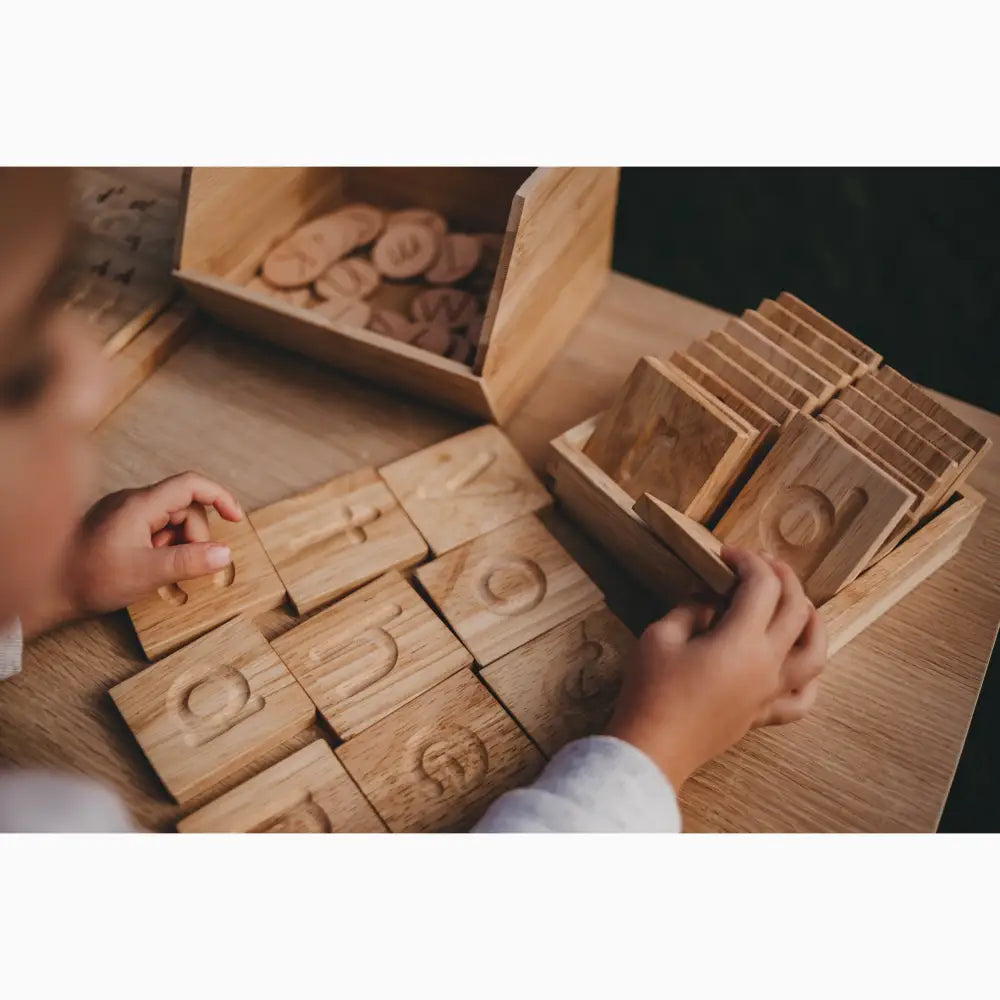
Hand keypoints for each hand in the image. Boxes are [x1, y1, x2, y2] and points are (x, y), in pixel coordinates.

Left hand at [23, 472, 242, 636]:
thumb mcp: (146, 573)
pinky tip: (148, 566)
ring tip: (159, 569)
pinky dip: (162, 547)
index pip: (191, 485)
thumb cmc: (87, 578)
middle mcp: (133, 502)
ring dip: (177, 544)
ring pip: (171, 520)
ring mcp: (125, 513)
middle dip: (194, 536)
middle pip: (184, 508)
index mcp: (140, 505)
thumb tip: (225, 553)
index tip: (236, 518)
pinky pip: (155, 528)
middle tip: (183, 566)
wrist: (45, 589)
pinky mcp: (119, 525)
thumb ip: (188, 562)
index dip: (220, 497)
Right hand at [605, 546, 826, 789]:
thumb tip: (710, 599)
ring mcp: (770, 693)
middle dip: (781, 577)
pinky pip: (803, 698)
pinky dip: (810, 677)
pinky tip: (798, 662)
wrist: (651, 747)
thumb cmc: (651, 690)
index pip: (762, 586)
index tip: (727, 555)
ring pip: (816, 652)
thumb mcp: (660, 635)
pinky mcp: (763, 715)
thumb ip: (691, 608)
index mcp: (742, 641)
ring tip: (798, 604)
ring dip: (812, 620)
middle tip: (758, 565)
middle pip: (796, 609)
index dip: (748, 561)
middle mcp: (767, 665)